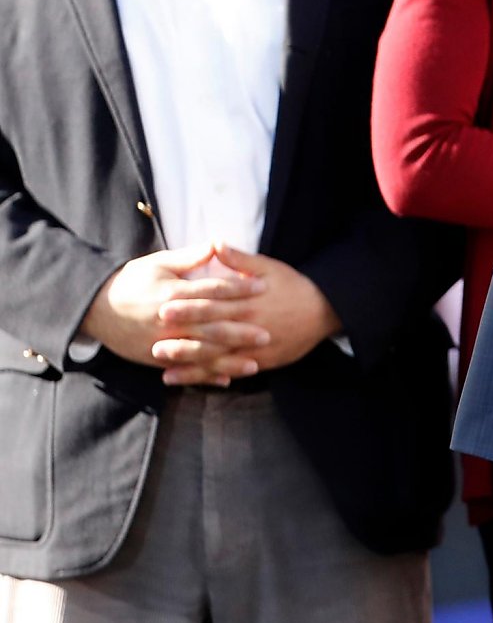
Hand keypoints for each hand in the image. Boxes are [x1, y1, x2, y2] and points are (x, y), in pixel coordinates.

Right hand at [82, 245, 270, 378]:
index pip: (212, 290)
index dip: (239, 288)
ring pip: (200, 353)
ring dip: (228, 360)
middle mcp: (168, 320)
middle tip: (267, 333)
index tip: (263, 287)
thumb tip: (217, 243)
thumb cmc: (130, 282)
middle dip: (240, 331)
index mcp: (171, 294)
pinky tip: (227, 379)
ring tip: (255, 364)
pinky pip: (184, 369)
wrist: (94, 308)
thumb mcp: (157, 264)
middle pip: (210, 326)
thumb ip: (189, 258)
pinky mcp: (154, 358)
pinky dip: (205, 375)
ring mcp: (161, 342)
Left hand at [154, 247, 341, 383]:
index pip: (214, 304)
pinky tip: (188, 379)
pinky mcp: (262, 362)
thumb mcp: (270, 267)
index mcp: (249, 301)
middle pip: (213, 334)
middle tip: (155, 343)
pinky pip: (232, 371)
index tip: (164, 308)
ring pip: (219, 357)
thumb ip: (241, 260)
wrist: (325, 310)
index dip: (188, 307)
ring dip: (190, 363)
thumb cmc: (294, 286)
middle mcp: (250, 326)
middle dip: (183, 339)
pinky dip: (209, 377)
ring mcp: (256, 347)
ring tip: (163, 365)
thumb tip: (215, 243)